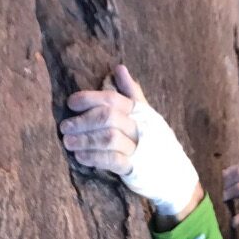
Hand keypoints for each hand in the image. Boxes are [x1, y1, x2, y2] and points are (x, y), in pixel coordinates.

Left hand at [60, 65, 201, 222]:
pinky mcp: (135, 167)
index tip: (71, 102)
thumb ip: (131, 92)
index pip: (113, 100)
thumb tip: (119, 67)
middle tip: (65, 126)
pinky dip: (94, 157)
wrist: (173, 171)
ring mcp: (138, 147)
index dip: (90, 99)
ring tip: (68, 142)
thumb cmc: (153, 139)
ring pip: (109, 138)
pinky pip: (112, 160)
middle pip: (108, 118)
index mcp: (139, 111)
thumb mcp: (144, 114)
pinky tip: (80, 157)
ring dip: (85, 139)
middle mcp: (139, 127)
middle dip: (84, 121)